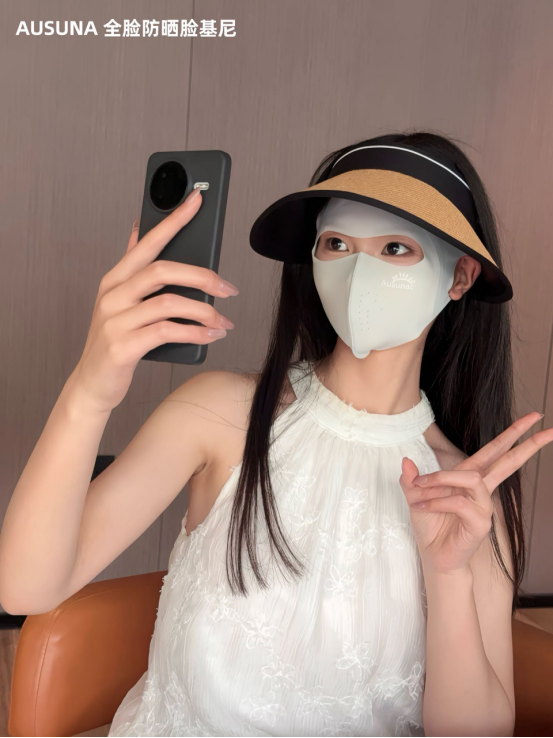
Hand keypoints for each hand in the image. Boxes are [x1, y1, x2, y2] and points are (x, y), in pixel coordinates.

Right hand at [73, 188, 238, 413]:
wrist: (92, 384)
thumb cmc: (116, 341)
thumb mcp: (120, 302)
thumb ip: (133, 269)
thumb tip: (141, 229)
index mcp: (115, 280)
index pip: (147, 242)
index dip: (173, 220)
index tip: (197, 200)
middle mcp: (112, 295)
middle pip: (162, 270)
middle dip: (202, 276)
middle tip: (228, 288)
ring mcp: (115, 320)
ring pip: (168, 303)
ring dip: (204, 311)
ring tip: (223, 321)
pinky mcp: (122, 347)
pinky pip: (166, 332)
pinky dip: (194, 333)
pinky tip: (211, 336)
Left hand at [399, 412, 552, 575]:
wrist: (433, 556)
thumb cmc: (430, 525)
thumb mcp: (415, 497)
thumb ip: (412, 479)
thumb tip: (406, 460)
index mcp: (470, 478)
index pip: (494, 451)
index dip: (512, 433)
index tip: (533, 416)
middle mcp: (481, 490)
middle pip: (507, 460)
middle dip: (523, 440)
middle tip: (539, 418)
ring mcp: (484, 506)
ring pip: (472, 478)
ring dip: (442, 479)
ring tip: (420, 489)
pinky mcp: (481, 523)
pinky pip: (459, 502)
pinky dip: (437, 502)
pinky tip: (422, 506)